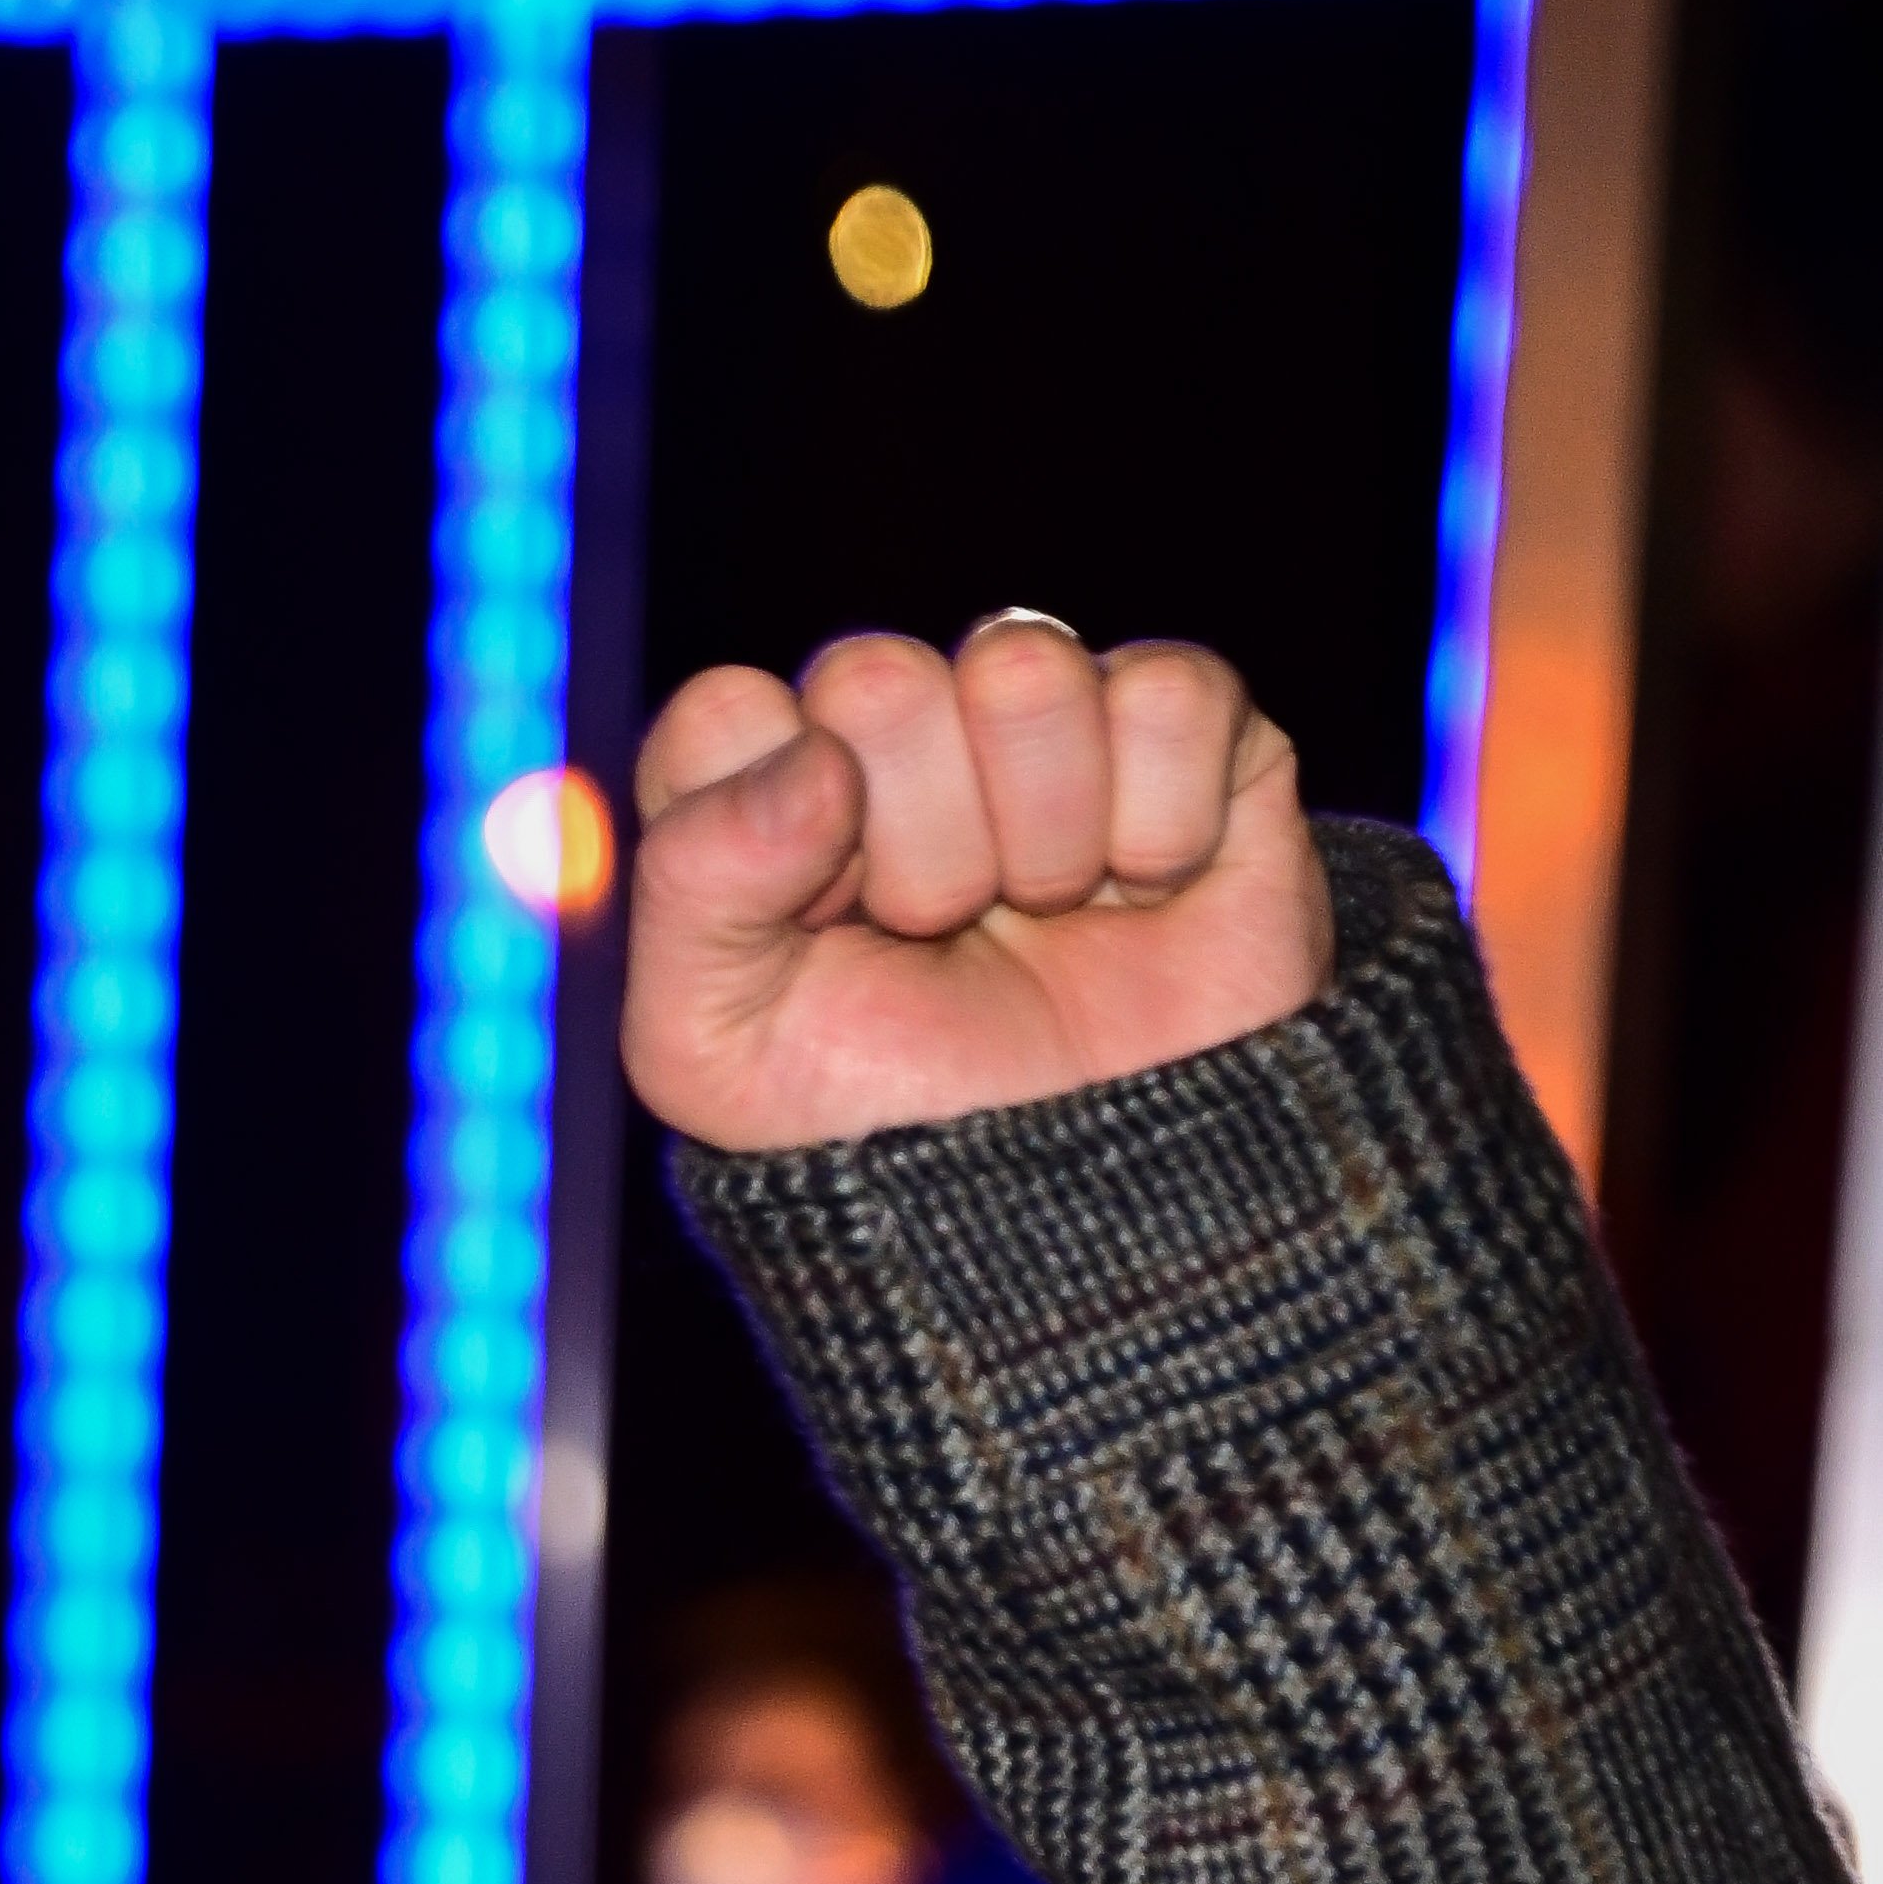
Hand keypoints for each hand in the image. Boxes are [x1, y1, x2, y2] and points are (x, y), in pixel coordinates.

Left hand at [621, 614, 1330, 1152]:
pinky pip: (1170, 692)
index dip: (773, 831)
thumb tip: (811, 760)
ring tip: (1045, 918)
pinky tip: (1146, 895)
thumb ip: (692, 885)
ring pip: (1023, 663)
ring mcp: (1045, 722)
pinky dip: (1163, 827)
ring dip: (1038, 833)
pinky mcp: (1190, 729)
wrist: (1077, 1221)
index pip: (726, 713)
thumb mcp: (715, 1050)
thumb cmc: (884, 1127)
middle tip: (942, 936)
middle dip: (911, 845)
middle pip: (876, 678)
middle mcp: (899, 735)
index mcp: (768, 794)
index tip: (824, 932)